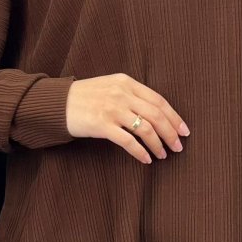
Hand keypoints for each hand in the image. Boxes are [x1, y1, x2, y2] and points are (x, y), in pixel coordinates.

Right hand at [65, 74, 189, 164]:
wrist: (57, 103)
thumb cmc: (86, 97)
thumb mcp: (110, 87)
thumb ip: (131, 95)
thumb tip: (156, 115)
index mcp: (126, 82)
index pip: (159, 100)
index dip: (174, 117)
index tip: (184, 130)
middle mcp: (121, 94)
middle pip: (156, 115)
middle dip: (171, 133)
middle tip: (178, 147)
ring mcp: (112, 109)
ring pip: (145, 128)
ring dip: (158, 144)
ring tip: (163, 155)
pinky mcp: (102, 125)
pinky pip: (128, 141)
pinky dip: (141, 152)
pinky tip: (146, 159)